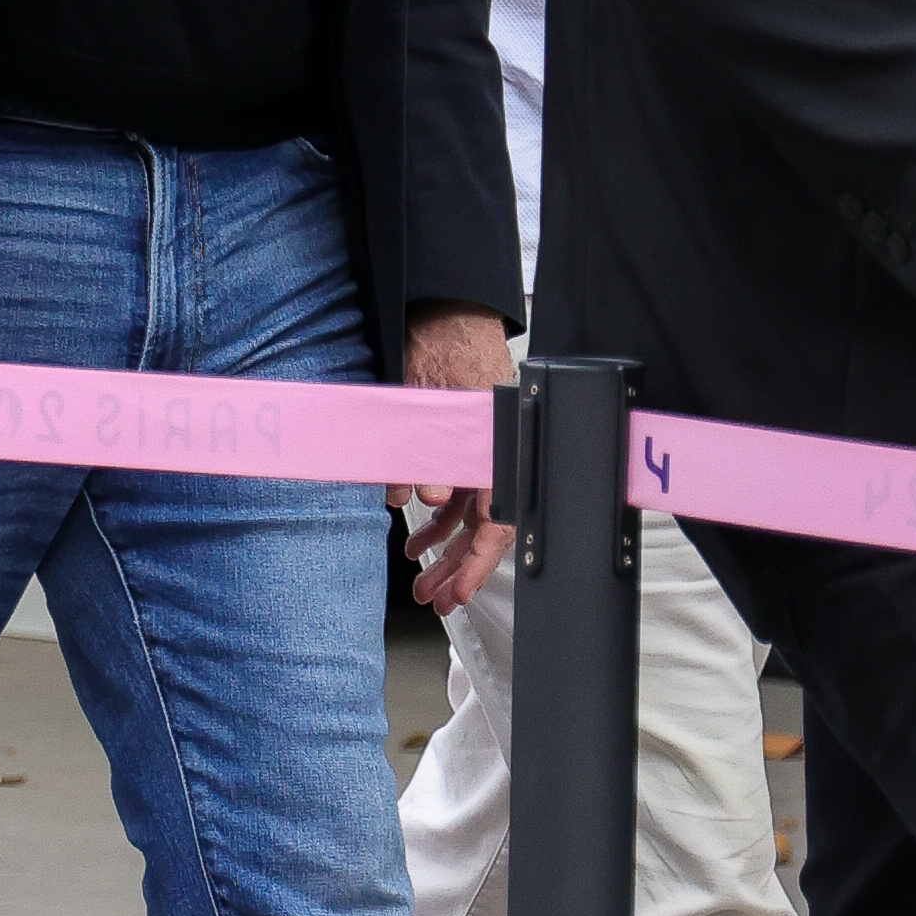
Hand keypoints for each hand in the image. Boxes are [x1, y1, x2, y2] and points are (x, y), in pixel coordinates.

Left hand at [390, 302, 515, 613]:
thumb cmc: (449, 354)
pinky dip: (435, 520)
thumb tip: (423, 495)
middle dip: (455, 569)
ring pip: (467, 519)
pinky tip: (415, 540)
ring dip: (443, 550)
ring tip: (422, 579)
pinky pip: (456, 496)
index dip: (474, 566)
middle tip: (434, 599)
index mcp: (500, 454)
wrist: (447, 317)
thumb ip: (426, 453)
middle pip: (481, 531)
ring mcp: (479, 458)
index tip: (456, 595)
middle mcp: (494, 461)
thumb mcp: (432, 407)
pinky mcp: (463, 451)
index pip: (495, 526)